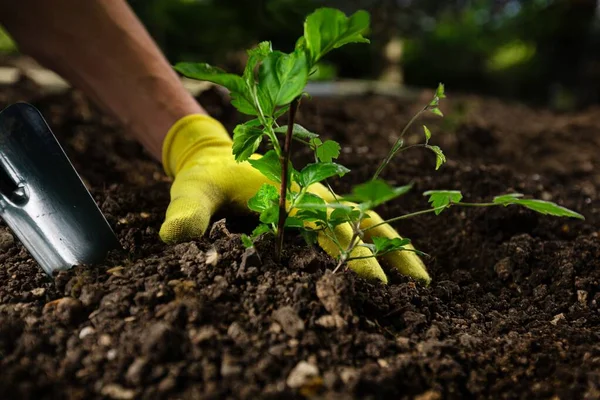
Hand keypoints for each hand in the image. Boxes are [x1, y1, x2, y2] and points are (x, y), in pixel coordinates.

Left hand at [160, 115, 430, 283]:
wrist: (215, 153)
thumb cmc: (206, 176)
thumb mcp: (194, 191)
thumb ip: (188, 213)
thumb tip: (173, 239)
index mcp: (293, 195)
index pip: (331, 229)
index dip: (354, 256)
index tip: (377, 284)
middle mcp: (315, 196)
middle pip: (363, 225)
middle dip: (390, 255)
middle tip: (419, 289)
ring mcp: (321, 200)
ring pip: (369, 222)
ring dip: (395, 246)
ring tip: (421, 278)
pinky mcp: (319, 207)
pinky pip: (357, 223)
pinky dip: (378, 240)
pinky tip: (392, 261)